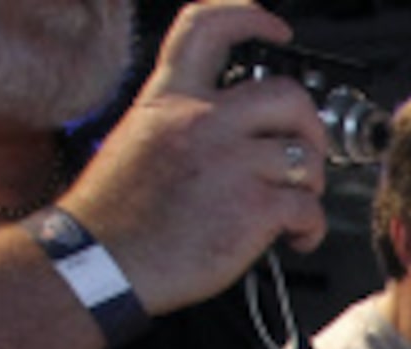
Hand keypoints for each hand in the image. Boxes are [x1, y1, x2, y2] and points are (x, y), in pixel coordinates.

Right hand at [56, 3, 332, 311]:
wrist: (99, 263)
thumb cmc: (115, 215)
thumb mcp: (138, 140)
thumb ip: (184, 124)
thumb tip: (237, 134)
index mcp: (169, 100)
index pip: (205, 28)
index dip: (249, 17)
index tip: (277, 30)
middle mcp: (202, 121)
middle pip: (288, 96)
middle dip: (311, 128)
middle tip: (304, 155)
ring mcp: (230, 162)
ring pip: (306, 156)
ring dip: (310, 185)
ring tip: (290, 207)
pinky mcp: (252, 208)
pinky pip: (310, 208)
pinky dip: (311, 229)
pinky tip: (293, 239)